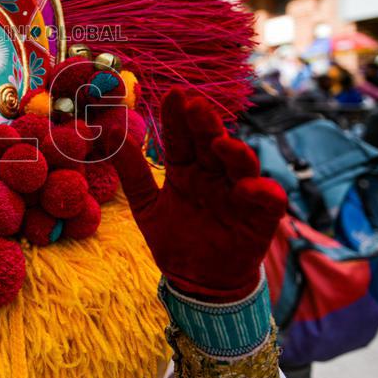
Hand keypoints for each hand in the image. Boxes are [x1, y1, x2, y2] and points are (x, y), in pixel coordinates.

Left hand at [114, 87, 285, 301]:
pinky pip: (268, 202)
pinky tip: (251, 187)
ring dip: (233, 152)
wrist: (199, 283)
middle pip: (211, 143)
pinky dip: (263, 192)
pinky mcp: (259, 219)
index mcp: (187, 170)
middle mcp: (213, 175)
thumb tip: (110, 133)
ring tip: (220, 144)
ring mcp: (238, 194)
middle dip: (204, 124)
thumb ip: (132, 171)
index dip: (177, 118)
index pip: (182, 138)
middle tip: (194, 105)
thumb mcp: (146, 205)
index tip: (173, 94)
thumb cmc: (175, 239)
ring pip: (241, 165)